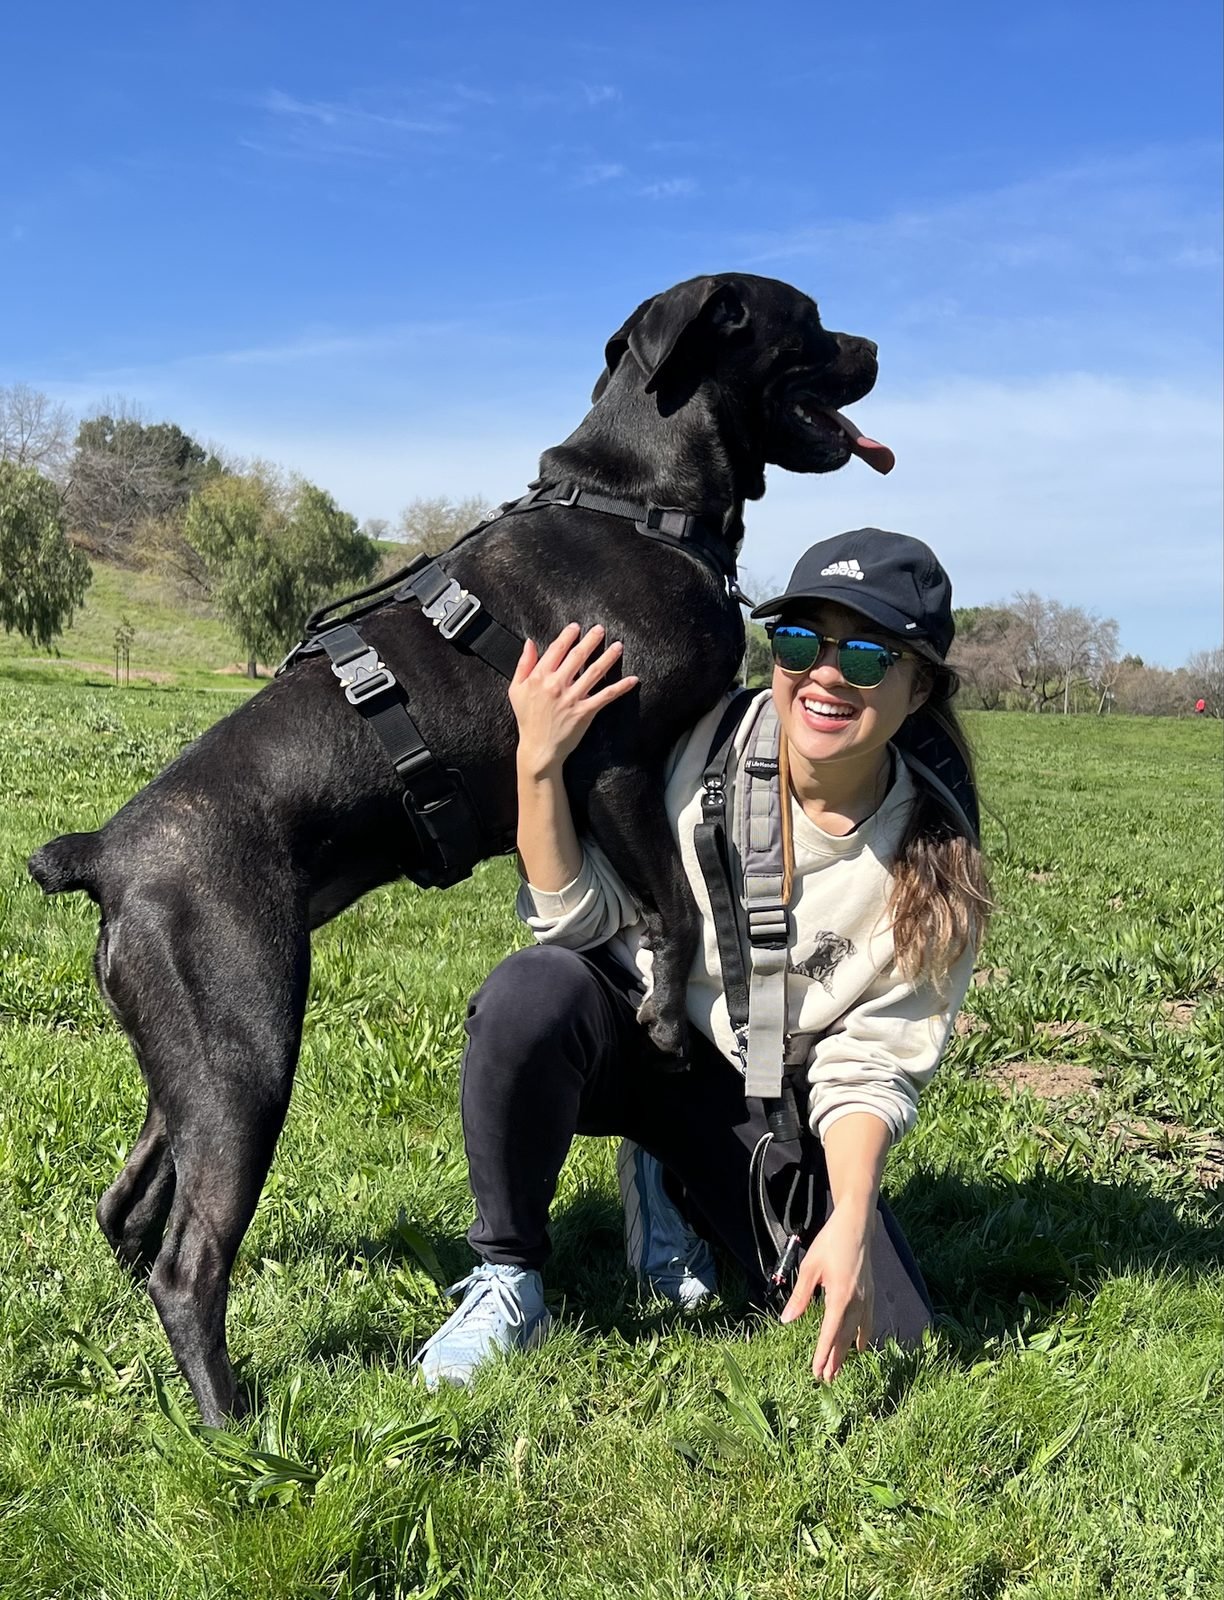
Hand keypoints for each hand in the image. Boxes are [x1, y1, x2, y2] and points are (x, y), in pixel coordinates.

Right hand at [509, 623, 638, 776]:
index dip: (568, 635)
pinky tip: (632, 679)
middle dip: (591, 640)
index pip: (557, 649)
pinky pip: (605, 696)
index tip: (577, 627)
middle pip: (578, 656)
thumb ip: (523, 664)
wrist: (538, 748)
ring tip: (618, 646)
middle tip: (601, 629)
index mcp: (540, 677)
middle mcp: (557, 684)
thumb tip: (530, 643)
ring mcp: (572, 698)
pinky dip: (620, 687)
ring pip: (594, 672)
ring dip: (608, 657)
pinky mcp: (585, 712)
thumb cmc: (527, 719)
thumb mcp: (516, 689)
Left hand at [779, 1202, 874, 1381]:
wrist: (856, 1226)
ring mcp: (866, 1298)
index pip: (829, 1333)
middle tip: (827, 1379)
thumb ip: (800, 1296)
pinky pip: (867, 1321)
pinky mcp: (870, 1293)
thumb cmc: (831, 1243)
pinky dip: (862, 1335)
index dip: (822, 1354)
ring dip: (846, 1351)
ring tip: (839, 1369)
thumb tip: (787, 1319)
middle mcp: (857, 1302)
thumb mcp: (810, 1268)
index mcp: (840, 1297)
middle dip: (834, 1359)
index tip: (817, 1372)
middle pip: (844, 1337)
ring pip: (856, 1332)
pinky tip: (860, 1345)